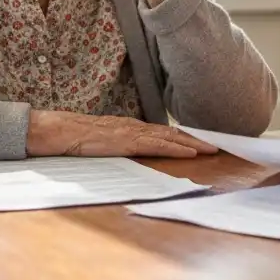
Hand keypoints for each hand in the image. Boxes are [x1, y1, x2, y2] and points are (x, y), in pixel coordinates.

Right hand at [27, 111, 218, 157]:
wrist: (60, 131)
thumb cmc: (77, 138)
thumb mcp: (103, 142)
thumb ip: (118, 144)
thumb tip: (131, 153)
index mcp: (131, 127)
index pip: (164, 132)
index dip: (185, 137)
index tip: (203, 143)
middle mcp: (136, 126)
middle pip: (173, 132)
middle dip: (197, 139)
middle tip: (220, 146)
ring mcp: (133, 133)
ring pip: (171, 137)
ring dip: (194, 144)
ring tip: (214, 150)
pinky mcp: (128, 142)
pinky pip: (158, 146)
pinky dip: (177, 149)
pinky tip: (191, 153)